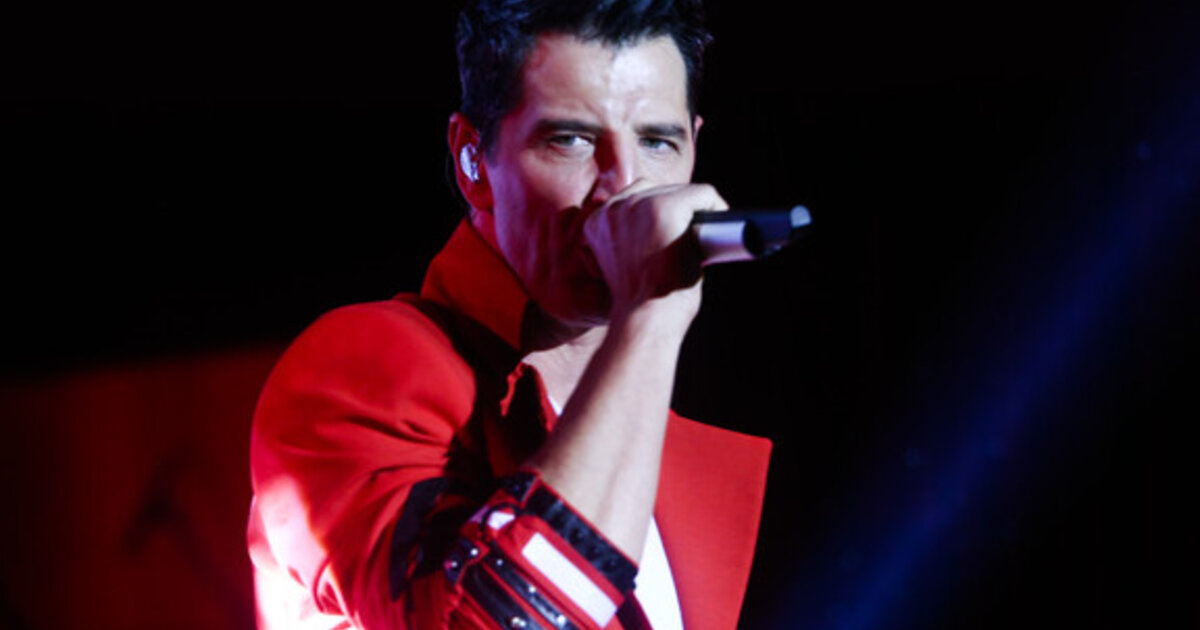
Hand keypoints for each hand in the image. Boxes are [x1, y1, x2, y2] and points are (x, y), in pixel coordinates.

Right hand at [583, 180, 727, 323]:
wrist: (645, 322)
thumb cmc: (641, 306)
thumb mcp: (626, 267)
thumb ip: (634, 243)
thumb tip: (666, 233)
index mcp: (597, 223)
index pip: (632, 200)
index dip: (653, 218)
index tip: (666, 241)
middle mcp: (614, 208)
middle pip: (656, 190)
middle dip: (677, 215)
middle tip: (688, 246)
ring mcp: (640, 205)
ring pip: (681, 192)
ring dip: (695, 214)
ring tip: (700, 243)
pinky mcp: (666, 208)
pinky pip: (703, 194)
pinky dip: (717, 209)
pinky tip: (715, 234)